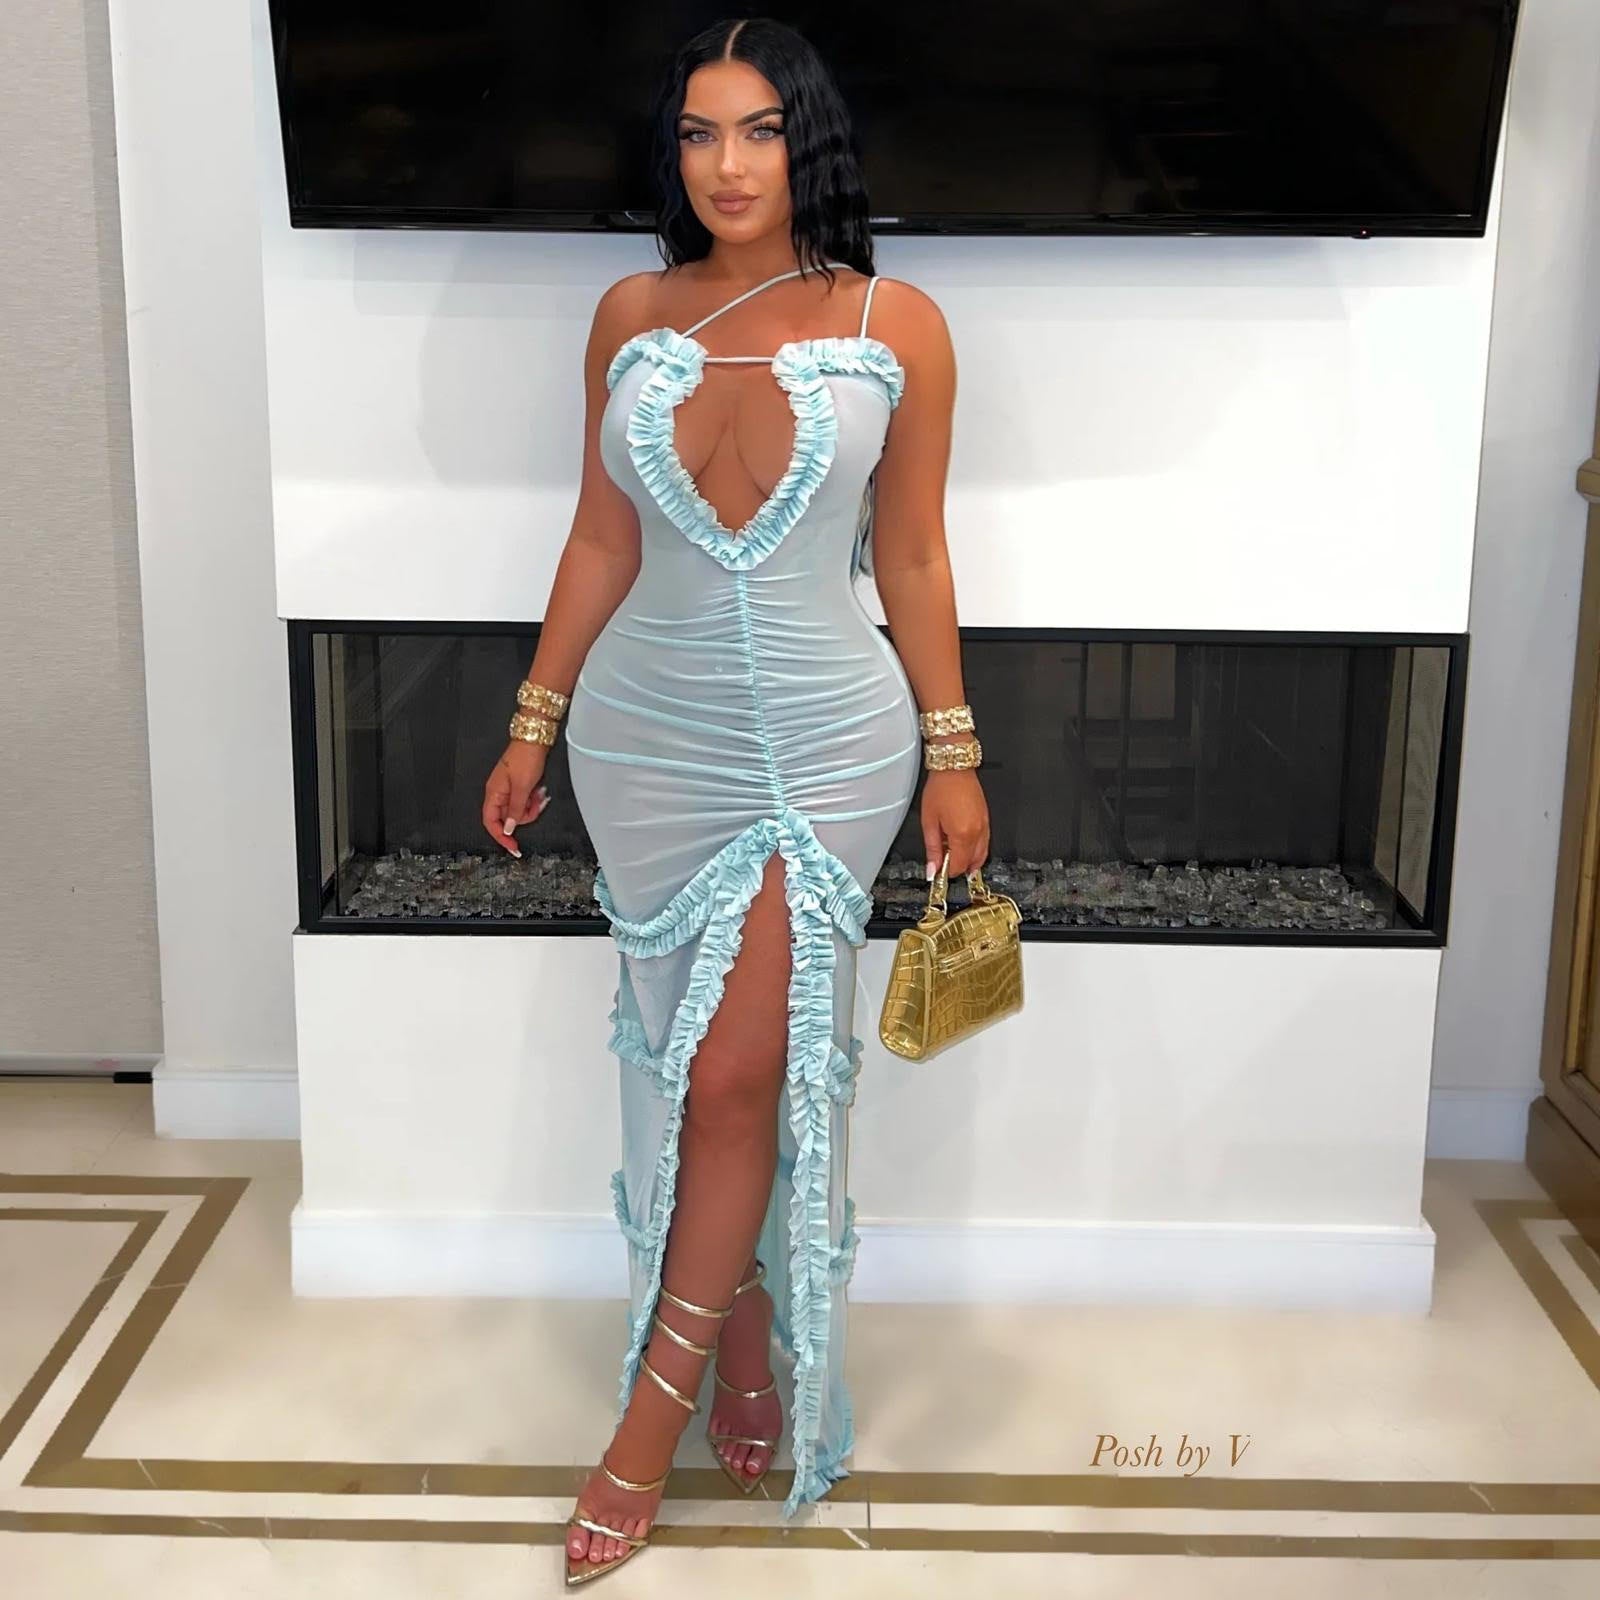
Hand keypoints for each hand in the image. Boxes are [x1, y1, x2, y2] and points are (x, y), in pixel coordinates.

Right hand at [483, 740, 549, 858]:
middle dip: (523, 816)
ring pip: (518, 810)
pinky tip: (539, 792)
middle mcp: (498, 792)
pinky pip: (524, 801)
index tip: (513, 847)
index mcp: (493, 793)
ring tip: (538, 795)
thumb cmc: (525, 758)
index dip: (501, 837)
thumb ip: (515, 810)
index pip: (491, 822)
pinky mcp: (518, 785)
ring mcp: (508, 789)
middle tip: (535, 806)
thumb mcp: (522, 788)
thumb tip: (508, 828)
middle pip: (507, 818)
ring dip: (530, 807)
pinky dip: (532, 800)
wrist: (534, 740)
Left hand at [920, 767, 988, 879]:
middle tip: (944, 862)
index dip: (946, 872)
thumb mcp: (929, 821)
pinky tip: (962, 844)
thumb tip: (932, 869)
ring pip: (982, 855)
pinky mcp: (987, 820)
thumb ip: (932, 849)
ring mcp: (985, 826)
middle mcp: (978, 832)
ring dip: (968, 859)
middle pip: (973, 864)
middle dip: (958, 867)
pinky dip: (975, 849)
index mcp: (962, 834)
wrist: (954, 769)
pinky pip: (985, 843)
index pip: (958, 866)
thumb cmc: (941, 789)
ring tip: (952, 853)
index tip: (937, 871)